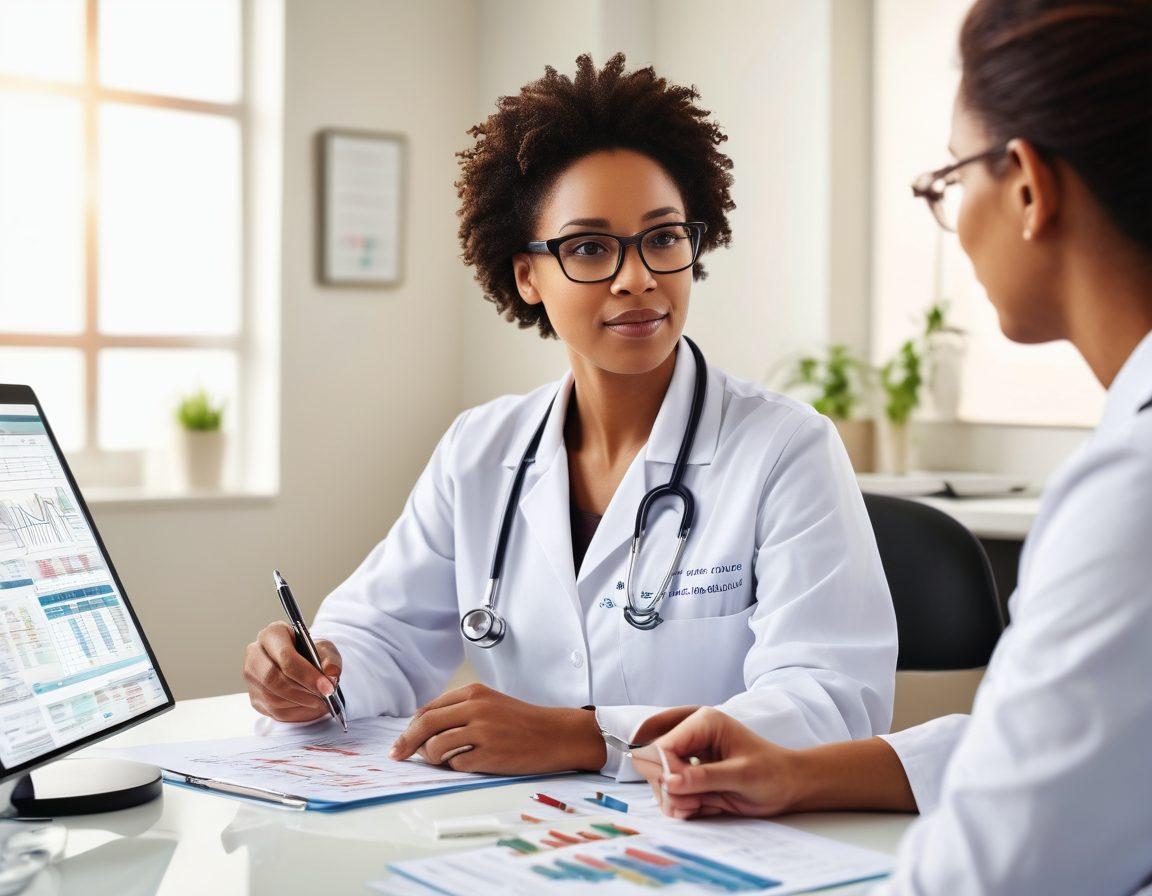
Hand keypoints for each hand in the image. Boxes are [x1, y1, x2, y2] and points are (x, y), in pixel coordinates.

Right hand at [243, 621, 342, 722]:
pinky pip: (273, 710)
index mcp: (272, 634)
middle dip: (302, 691)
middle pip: (273, 678)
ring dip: (300, 703)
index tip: (327, 687)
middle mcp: (255, 654)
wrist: (303, 665)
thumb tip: (330, 674)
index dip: (307, 674)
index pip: (285, 656)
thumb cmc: (312, 653)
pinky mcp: (255, 697)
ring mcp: (251, 677)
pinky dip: (295, 712)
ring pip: (272, 697)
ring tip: (320, 701)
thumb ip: (331, 660)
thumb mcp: (326, 650)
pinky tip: (309, 706)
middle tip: (324, 697)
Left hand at [388, 683, 605, 774]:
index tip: (400, 742)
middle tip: (397, 756)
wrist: (556, 733)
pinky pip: (456, 764)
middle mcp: (475, 708)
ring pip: (436, 746)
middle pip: (425, 724)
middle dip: (405, 743)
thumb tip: (422, 728)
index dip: (410, 727)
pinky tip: (468, 764)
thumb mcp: (490, 704)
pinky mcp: (489, 754)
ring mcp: (482, 731)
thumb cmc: (522, 721)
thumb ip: (459, 710)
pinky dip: (455, 767)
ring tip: (443, 761)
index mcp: (473, 693)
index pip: (428, 709)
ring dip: (432, 758)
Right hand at [630, 707, 802, 819]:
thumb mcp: (742, 775)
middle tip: (696, 800)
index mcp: (703, 722)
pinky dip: (679, 806)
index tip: (685, 790)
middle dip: (669, 787)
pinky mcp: (687, 774)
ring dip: (675, 799)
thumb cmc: (772, 773)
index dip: (668, 771)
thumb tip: (669, 782)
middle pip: (652, 761)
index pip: (663, 745)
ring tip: (703, 803)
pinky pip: (666, 793)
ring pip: (656, 781)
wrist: (787, 786)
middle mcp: (690, 735)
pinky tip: (700, 807)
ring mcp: (686, 755)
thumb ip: (704, 777)